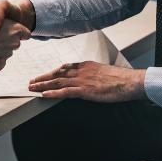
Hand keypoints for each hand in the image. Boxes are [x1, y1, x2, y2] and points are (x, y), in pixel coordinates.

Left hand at [28, 61, 145, 101]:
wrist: (129, 82)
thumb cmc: (121, 79)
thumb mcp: (104, 72)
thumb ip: (93, 74)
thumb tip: (89, 79)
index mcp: (86, 65)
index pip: (65, 68)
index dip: (53, 72)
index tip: (45, 75)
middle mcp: (81, 71)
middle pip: (57, 74)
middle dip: (43, 78)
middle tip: (32, 81)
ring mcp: (82, 80)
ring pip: (57, 82)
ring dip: (43, 85)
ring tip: (32, 88)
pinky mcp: (85, 91)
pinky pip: (65, 92)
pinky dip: (53, 93)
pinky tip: (44, 95)